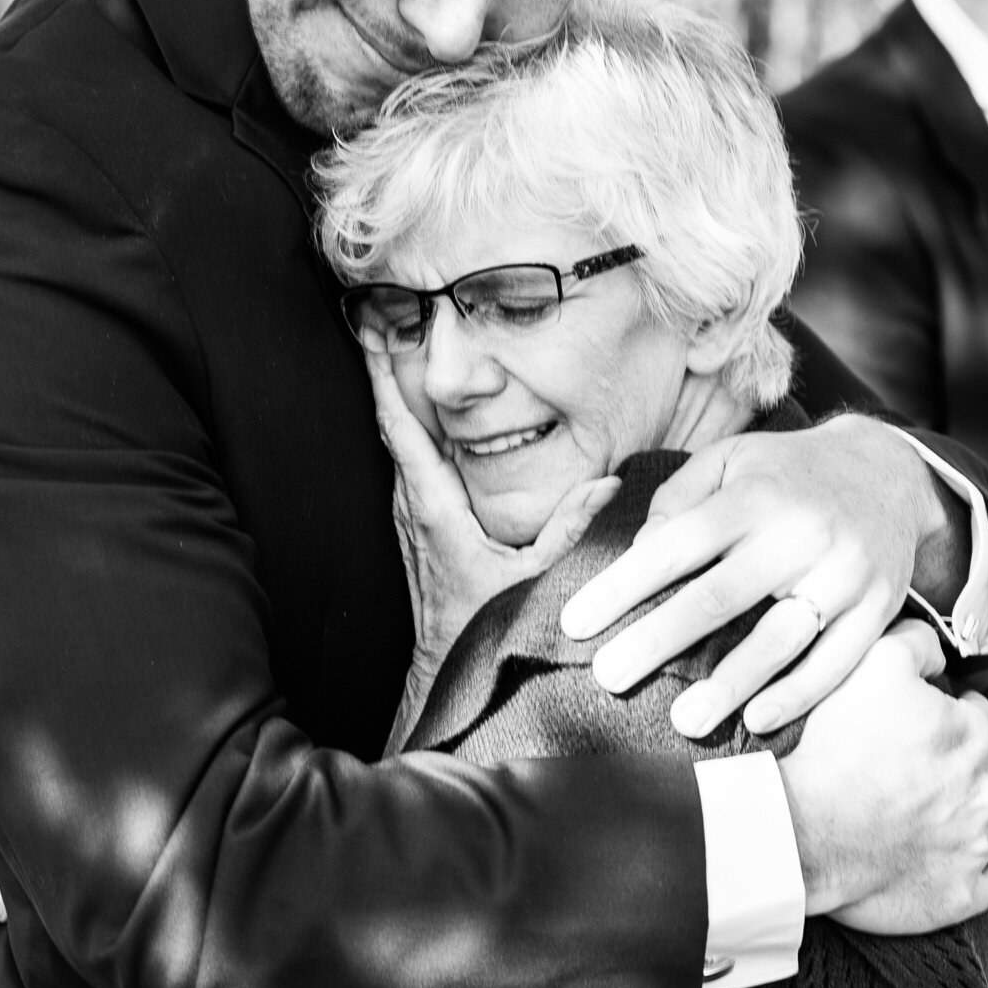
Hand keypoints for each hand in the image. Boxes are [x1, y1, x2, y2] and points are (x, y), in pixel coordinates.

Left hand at [364, 342, 618, 686]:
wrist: (443, 671)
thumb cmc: (486, 629)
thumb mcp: (538, 581)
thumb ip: (571, 532)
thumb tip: (608, 484)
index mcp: (436, 511)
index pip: (405, 433)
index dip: (388, 382)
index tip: (379, 336)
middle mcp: (413, 508)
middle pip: (391, 425)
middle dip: (385, 373)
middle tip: (381, 316)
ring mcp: (408, 518)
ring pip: (395, 444)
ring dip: (392, 397)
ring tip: (389, 347)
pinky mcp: (414, 527)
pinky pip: (404, 464)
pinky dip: (403, 428)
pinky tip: (412, 409)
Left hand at [558, 415, 951, 732]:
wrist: (890, 473)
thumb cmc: (787, 475)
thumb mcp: (730, 460)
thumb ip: (678, 499)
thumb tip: (637, 555)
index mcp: (754, 495)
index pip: (676, 544)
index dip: (622, 586)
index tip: (576, 623)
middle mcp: (801, 533)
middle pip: (719, 596)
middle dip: (658, 641)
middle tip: (608, 677)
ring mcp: (844, 573)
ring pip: (780, 638)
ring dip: (730, 685)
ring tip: (683, 720)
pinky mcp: (879, 608)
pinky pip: (837, 662)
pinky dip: (797, 695)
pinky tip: (757, 720)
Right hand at [777, 620, 987, 928]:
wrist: (806, 832)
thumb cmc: (836, 749)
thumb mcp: (872, 666)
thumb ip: (917, 643)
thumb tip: (940, 644)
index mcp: (973, 734)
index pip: (978, 714)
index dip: (947, 716)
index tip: (916, 729)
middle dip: (964, 765)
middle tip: (916, 772)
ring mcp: (979, 846)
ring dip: (975, 814)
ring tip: (930, 814)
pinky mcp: (965, 892)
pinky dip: (980, 868)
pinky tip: (950, 856)